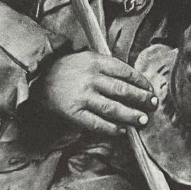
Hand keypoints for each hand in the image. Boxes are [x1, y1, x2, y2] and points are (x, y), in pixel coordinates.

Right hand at [40, 52, 156, 136]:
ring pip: (113, 108)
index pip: (126, 72)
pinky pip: (97, 123)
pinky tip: (122, 130)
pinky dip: (112, 128)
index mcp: (95, 61)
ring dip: (131, 116)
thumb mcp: (86, 59)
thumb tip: (134, 83)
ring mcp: (82, 96)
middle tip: (153, 105)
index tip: (150, 89)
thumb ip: (107, 68)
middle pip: (123, 90)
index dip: (141, 82)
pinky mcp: (74, 112)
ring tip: (142, 120)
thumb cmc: (66, 69)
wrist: (37, 78)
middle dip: (142, 99)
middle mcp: (90, 78)